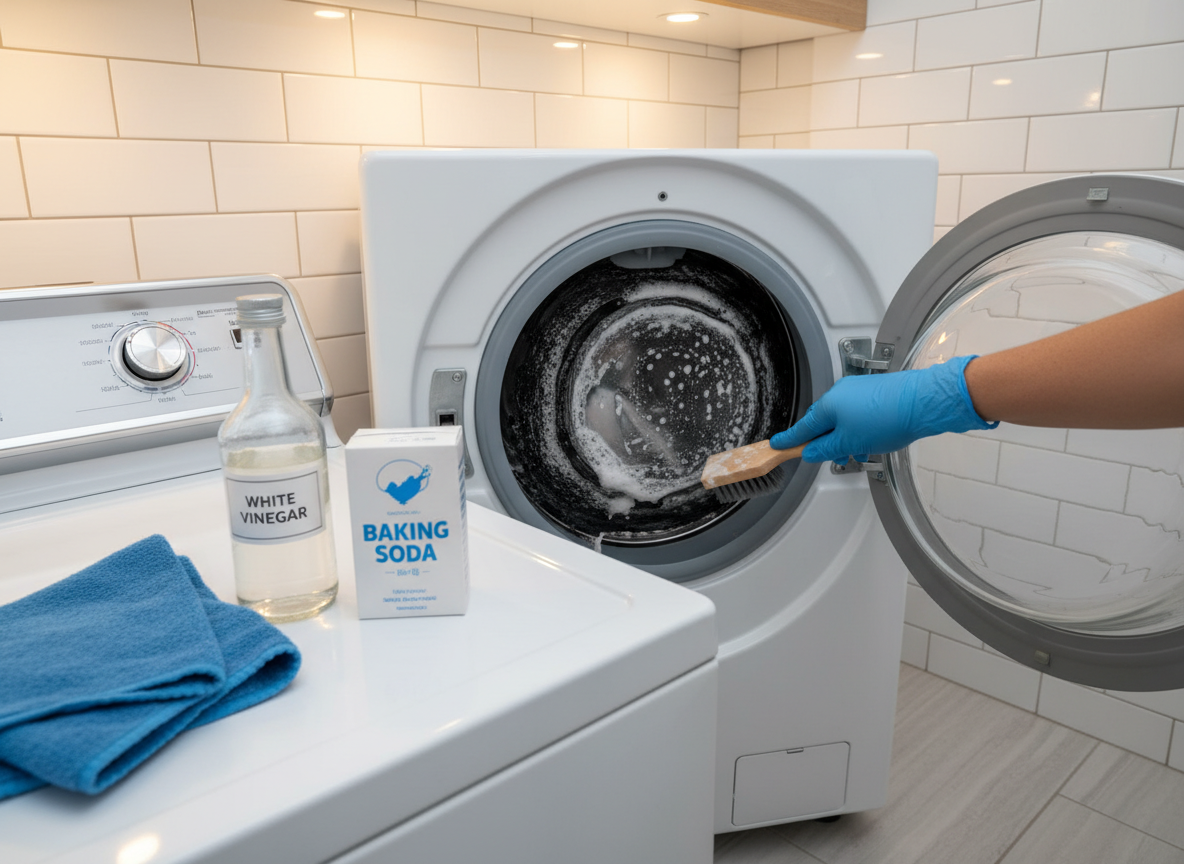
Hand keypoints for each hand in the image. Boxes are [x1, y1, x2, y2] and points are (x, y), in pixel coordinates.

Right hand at [770, 356, 996, 463]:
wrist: (924, 401)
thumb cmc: (888, 418)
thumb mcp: (850, 443)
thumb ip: (826, 449)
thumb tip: (811, 452)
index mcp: (828, 405)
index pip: (803, 427)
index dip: (790, 440)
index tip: (778, 445)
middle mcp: (840, 393)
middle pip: (824, 423)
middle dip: (827, 442)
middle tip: (834, 457)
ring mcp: (859, 391)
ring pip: (844, 419)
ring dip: (847, 437)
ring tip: (862, 450)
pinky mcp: (876, 392)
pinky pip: (859, 413)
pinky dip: (861, 428)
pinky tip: (873, 439)